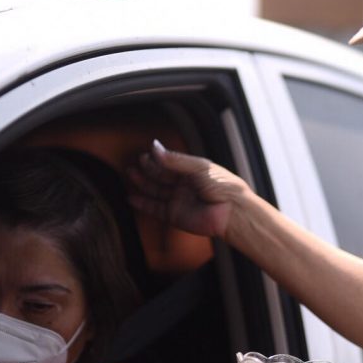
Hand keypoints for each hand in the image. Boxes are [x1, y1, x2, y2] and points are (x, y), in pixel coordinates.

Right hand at [127, 140, 250, 237]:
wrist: (232, 212)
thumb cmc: (224, 187)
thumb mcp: (198, 167)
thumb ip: (174, 159)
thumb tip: (155, 147)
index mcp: (193, 171)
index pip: (170, 162)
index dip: (158, 158)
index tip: (146, 152)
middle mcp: (185, 185)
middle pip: (161, 175)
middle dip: (148, 169)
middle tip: (136, 162)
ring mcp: (179, 200)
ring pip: (156, 190)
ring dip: (143, 183)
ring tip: (131, 174)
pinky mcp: (175, 215)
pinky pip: (155, 209)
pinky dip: (143, 204)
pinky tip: (132, 197)